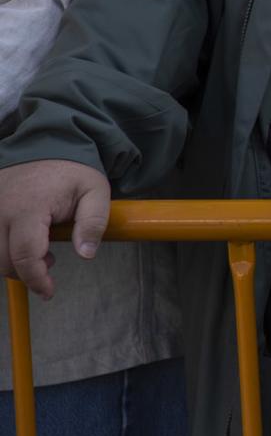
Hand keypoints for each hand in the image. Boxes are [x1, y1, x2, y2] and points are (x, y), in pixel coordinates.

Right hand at [0, 161, 111, 299]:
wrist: (48, 144)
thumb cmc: (72, 170)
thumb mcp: (95, 191)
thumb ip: (93, 223)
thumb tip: (86, 254)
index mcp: (29, 207)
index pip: (23, 255)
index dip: (36, 279)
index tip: (49, 291)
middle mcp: (0, 210)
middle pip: (2, 260)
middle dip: (26, 272)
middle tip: (50, 262)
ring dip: (11, 262)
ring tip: (40, 249)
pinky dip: (2, 249)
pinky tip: (21, 241)